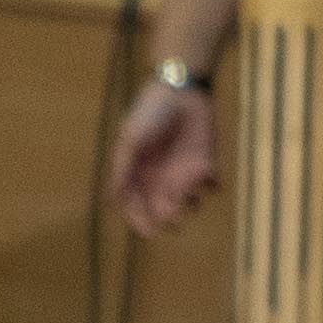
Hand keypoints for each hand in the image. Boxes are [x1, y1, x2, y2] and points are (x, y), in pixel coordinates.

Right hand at [108, 78, 216, 234]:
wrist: (180, 90)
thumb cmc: (150, 113)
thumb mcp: (131, 141)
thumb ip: (122, 171)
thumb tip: (112, 201)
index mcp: (137, 173)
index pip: (135, 206)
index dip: (139, 221)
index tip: (147, 232)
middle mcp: (160, 177)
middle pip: (163, 211)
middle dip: (168, 218)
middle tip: (172, 215)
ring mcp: (183, 172)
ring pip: (188, 204)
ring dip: (189, 204)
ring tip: (188, 192)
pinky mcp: (205, 163)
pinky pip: (210, 186)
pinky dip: (209, 186)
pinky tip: (205, 172)